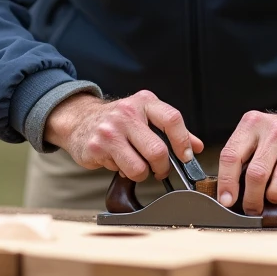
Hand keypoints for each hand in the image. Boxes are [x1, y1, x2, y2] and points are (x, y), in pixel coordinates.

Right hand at [43, 90, 203, 181]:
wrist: (79, 119)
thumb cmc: (119, 121)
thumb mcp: (146, 116)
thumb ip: (171, 130)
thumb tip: (197, 147)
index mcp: (144, 102)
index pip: (172, 119)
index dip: (183, 142)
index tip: (187, 157)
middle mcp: (127, 112)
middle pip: (158, 150)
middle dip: (163, 167)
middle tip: (160, 170)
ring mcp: (110, 130)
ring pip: (140, 168)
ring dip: (142, 173)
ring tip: (136, 164)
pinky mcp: (97, 147)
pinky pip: (122, 170)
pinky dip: (124, 172)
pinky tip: (118, 161)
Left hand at [217, 94, 276, 215]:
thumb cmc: (276, 138)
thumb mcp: (255, 138)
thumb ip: (242, 159)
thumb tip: (229, 194)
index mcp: (252, 123)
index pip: (231, 155)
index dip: (227, 182)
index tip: (226, 201)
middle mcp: (274, 128)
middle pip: (256, 173)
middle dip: (251, 199)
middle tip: (251, 210)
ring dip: (273, 198)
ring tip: (272, 199)